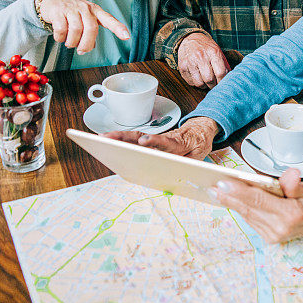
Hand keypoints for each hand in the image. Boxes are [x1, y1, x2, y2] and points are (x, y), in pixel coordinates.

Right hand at [38, 0, 129, 53]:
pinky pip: (62, 29)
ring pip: (76, 30)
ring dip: (72, 42)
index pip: (109, 19)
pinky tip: (60, 37)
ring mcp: (71, 9)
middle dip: (87, 44)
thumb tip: (91, 46)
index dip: (118, 28)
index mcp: (95, 11)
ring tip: (69, 43)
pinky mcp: (58, 11)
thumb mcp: (85, 17)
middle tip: (81, 51)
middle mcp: (85, 9)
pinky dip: (61, 38)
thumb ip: (90, 31)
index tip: (126, 36)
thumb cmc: (71, 11)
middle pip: (91, 29)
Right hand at [104, 116, 218, 159]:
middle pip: (142, 137)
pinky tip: (108, 143)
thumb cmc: (199, 143)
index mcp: (178, 143)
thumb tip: (175, 174)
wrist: (201, 129)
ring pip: (135, 137)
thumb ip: (188, 164)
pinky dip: (121, 141)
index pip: (166, 142)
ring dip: (118, 138)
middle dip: (123, 137)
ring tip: (100, 139)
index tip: (144, 141)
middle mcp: (162, 139)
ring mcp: (155, 139)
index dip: (155, 141)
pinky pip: (135, 140)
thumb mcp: (200, 156)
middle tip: (106, 137)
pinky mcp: (150, 141)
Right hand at [177, 32, 229, 87]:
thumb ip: (224, 65)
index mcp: (213, 52)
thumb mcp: (217, 51)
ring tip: (206, 81)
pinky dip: (195, 83)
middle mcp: (201, 57)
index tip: (223, 84)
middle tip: (214, 85)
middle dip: (213, 85)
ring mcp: (190, 62)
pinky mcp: (182, 67)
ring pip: (199, 83)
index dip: (223, 81)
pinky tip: (198, 77)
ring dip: (204, 85)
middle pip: (209, 80)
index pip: (220, 72)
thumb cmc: (206, 47)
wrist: (190, 38)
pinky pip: (190, 82)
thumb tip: (228, 79)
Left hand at [213, 168, 302, 242]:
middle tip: (211, 186)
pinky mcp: (270, 237)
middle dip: (229, 197)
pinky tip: (230, 199)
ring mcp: (274, 235)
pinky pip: (252, 220)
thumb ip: (296, 184)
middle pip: (248, 209)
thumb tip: (289, 176)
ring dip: (232, 203)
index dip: (239, 191)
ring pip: (247, 215)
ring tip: (216, 191)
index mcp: (291, 215)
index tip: (224, 183)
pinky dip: (241, 209)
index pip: (259, 200)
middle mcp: (280, 228)